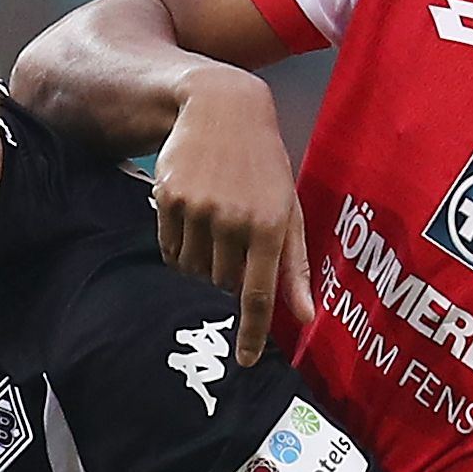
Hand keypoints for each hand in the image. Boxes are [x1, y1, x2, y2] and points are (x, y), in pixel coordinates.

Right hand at [151, 71, 310, 364]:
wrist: (220, 109)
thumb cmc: (263, 164)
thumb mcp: (288, 208)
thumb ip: (295, 266)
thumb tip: (302, 318)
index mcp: (271, 224)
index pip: (258, 294)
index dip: (250, 332)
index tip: (243, 362)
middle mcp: (234, 220)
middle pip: (221, 283)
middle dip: (227, 277)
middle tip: (233, 244)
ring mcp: (199, 210)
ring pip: (193, 269)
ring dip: (202, 263)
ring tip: (214, 226)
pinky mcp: (169, 200)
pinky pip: (170, 248)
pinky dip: (180, 246)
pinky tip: (194, 216)